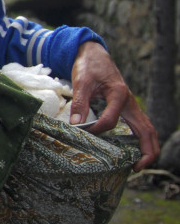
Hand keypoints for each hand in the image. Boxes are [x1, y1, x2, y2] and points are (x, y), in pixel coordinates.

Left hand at [70, 41, 159, 169]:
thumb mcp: (81, 82)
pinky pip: (139, 126)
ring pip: (146, 129)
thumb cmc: (89, 67)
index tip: (82, 132)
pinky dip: (140, 140)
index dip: (96, 130)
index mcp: (118, 95)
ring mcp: (130, 106)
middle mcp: (129, 102)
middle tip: (137, 168)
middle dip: (146, 150)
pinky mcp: (127, 108)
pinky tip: (132, 151)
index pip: (110, 121)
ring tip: (138, 165)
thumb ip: (80, 103)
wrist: (94, 55)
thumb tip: (76, 125)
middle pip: (146, 130)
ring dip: (147, 147)